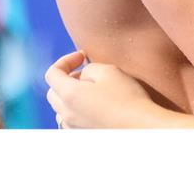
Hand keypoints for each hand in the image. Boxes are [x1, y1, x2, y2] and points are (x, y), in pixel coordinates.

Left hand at [44, 51, 163, 128]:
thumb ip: (88, 69)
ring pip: (60, 109)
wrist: (141, 127)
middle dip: (66, 78)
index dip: (65, 60)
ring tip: (91, 91)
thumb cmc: (127, 97)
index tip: (82, 57)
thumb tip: (82, 77)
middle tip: (86, 73)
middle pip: (52, 92)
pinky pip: (69, 122)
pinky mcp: (82, 137)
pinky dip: (76, 112)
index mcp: (70, 95)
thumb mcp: (108, 71)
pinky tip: (95, 108)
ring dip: (69, 97)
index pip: (52, 73)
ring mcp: (73, 128)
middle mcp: (66, 114)